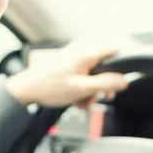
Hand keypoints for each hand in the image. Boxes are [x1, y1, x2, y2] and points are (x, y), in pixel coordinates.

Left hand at [5, 40, 128, 109]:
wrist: (28, 90)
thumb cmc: (50, 86)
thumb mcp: (82, 88)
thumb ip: (105, 83)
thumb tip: (124, 81)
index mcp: (87, 52)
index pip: (116, 49)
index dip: (123, 65)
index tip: (122, 80)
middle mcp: (83, 50)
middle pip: (106, 65)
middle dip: (105, 84)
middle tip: (102, 97)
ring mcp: (76, 57)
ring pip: (96, 73)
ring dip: (93, 90)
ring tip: (84, 102)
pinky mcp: (71, 65)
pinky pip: (85, 75)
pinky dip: (85, 88)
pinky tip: (78, 100)